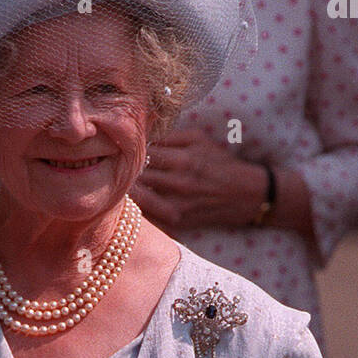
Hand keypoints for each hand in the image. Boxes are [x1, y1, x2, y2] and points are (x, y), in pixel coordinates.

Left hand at [131, 128, 267, 230]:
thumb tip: (141, 133)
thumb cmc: (219, 163)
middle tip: (113, 167)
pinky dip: (137, 210)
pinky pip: (147, 218)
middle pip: (137, 177)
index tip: (120, 149)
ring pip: (138, 199)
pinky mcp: (177, 224)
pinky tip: (131, 204)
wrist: (243, 194)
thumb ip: (169, 136)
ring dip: (127, 191)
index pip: (142, 154)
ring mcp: (177, 207)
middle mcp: (179, 184)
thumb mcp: (199, 140)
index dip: (128, 151)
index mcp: (184, 159)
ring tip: (119, 184)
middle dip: (123, 171)